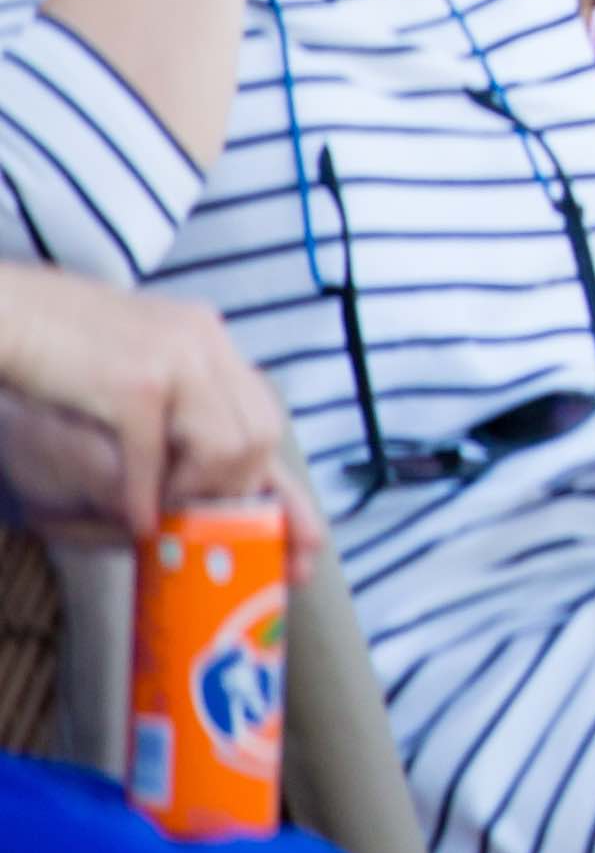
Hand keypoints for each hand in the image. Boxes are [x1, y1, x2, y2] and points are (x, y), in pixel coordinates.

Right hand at [0, 271, 284, 537]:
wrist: (8, 310)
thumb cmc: (58, 347)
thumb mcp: (134, 371)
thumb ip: (174, 410)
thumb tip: (200, 474)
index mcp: (208, 339)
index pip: (267, 415)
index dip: (286, 484)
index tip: (307, 543)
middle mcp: (205, 343)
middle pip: (261, 433)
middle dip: (235, 489)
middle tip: (198, 519)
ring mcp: (175, 358)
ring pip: (226, 445)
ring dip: (195, 491)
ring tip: (162, 511)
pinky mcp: (135, 381)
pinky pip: (157, 454)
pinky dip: (147, 496)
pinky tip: (136, 521)